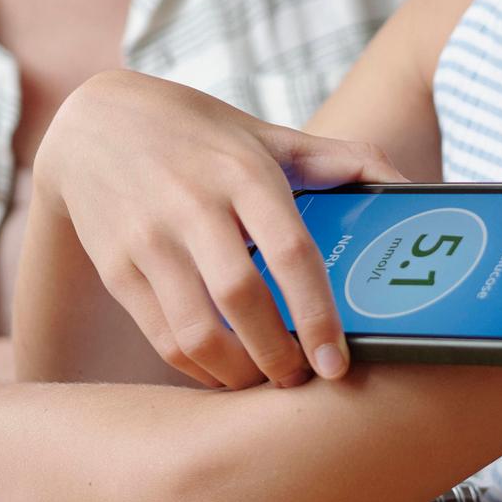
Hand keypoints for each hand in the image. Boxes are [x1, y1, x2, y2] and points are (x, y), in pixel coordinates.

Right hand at [36, 69, 405, 389]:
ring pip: (197, 331)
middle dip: (281, 356)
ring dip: (239, 373)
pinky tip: (223, 370)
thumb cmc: (195, 133)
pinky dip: (198, 368)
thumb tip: (410, 185)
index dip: (320, 315)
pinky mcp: (117, 266)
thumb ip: (335, 158)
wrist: (91, 122)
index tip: (338, 362)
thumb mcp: (262, 133)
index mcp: (242, 171)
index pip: (291, 252)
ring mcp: (148, 237)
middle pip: (243, 300)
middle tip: (306, 378)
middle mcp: (193, 204)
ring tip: (265, 379)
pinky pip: (162, 336)